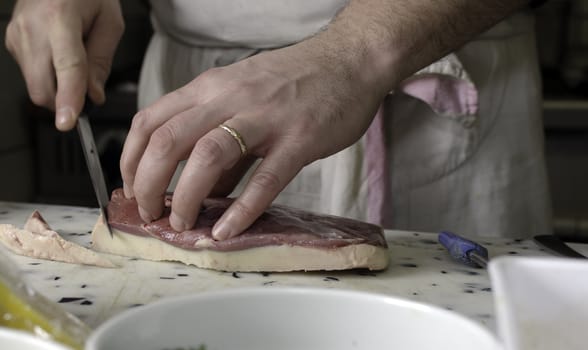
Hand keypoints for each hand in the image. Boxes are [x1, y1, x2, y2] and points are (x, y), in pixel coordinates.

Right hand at [5, 0, 123, 130]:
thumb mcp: (110, 22)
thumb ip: (102, 61)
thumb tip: (93, 95)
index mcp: (60, 17)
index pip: (66, 66)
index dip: (68, 97)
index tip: (69, 121)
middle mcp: (32, 27)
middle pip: (43, 86)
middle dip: (65, 102)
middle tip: (88, 91)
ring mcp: (18, 35)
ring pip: (36, 86)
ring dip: (59, 90)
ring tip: (74, 62)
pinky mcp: (12, 43)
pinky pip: (32, 76)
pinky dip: (50, 78)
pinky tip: (59, 57)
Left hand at [120, 34, 388, 239]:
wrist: (349, 61)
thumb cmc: (295, 80)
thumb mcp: (243, 96)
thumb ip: (219, 140)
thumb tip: (201, 188)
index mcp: (210, 87)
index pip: (151, 120)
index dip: (131, 160)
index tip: (132, 189)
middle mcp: (229, 98)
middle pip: (169, 140)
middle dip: (147, 184)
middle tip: (149, 214)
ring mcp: (265, 117)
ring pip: (208, 157)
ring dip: (185, 197)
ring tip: (181, 223)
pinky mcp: (299, 138)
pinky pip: (265, 178)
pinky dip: (241, 209)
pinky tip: (227, 230)